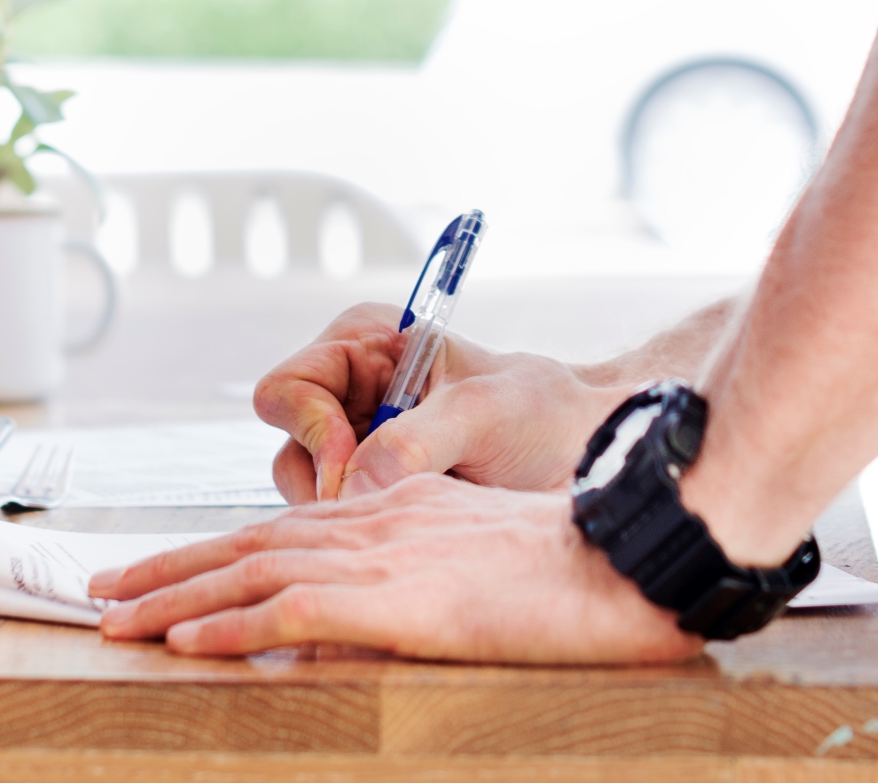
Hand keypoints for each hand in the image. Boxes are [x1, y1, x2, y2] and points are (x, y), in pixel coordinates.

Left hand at [89, 474, 700, 663]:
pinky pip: (288, 610)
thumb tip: (373, 603)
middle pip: (244, 543)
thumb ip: (420, 566)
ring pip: (248, 573)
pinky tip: (184, 642)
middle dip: (166, 568)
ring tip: (113, 620)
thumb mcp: (480, 552)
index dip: (210, 549)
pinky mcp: (393, 598)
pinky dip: (228, 625)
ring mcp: (378, 558)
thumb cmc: (573, 562)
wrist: (626, 558)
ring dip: (172, 598)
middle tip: (101, 591)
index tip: (158, 570)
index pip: (278, 528)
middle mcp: (370, 521)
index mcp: (391, 508)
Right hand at [255, 303, 628, 501]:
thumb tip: (353, 484)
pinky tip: (413, 531)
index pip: (288, 388)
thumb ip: (415, 441)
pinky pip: (339, 521)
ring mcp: (357, 447)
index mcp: (364, 345)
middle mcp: (348, 394)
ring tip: (417, 513)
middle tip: (385, 506)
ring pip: (307, 492)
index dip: (313, 431)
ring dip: (350, 512)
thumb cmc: (545, 414)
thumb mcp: (484, 413)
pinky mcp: (373, 493)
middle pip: (290, 446)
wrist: (589, 456)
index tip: (355, 468)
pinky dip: (365, 532)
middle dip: (329, 483)